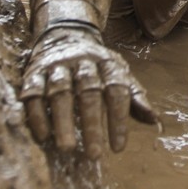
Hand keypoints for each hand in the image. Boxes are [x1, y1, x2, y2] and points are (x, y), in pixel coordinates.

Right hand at [20, 28, 157, 158]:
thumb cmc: (98, 67)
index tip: (118, 147)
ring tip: (67, 148)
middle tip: (94, 153)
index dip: (118, 119)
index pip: (117, 91)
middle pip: (89, 92)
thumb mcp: (119, 75)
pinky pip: (33, 93)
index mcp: (108, 64)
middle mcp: (83, 63)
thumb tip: (155, 121)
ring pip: (60, 92)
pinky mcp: (34, 73)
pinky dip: (37, 115)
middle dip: (92, 123)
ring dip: (63, 120)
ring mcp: (57, 66)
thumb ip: (134, 98)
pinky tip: (43, 136)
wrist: (65, 35)